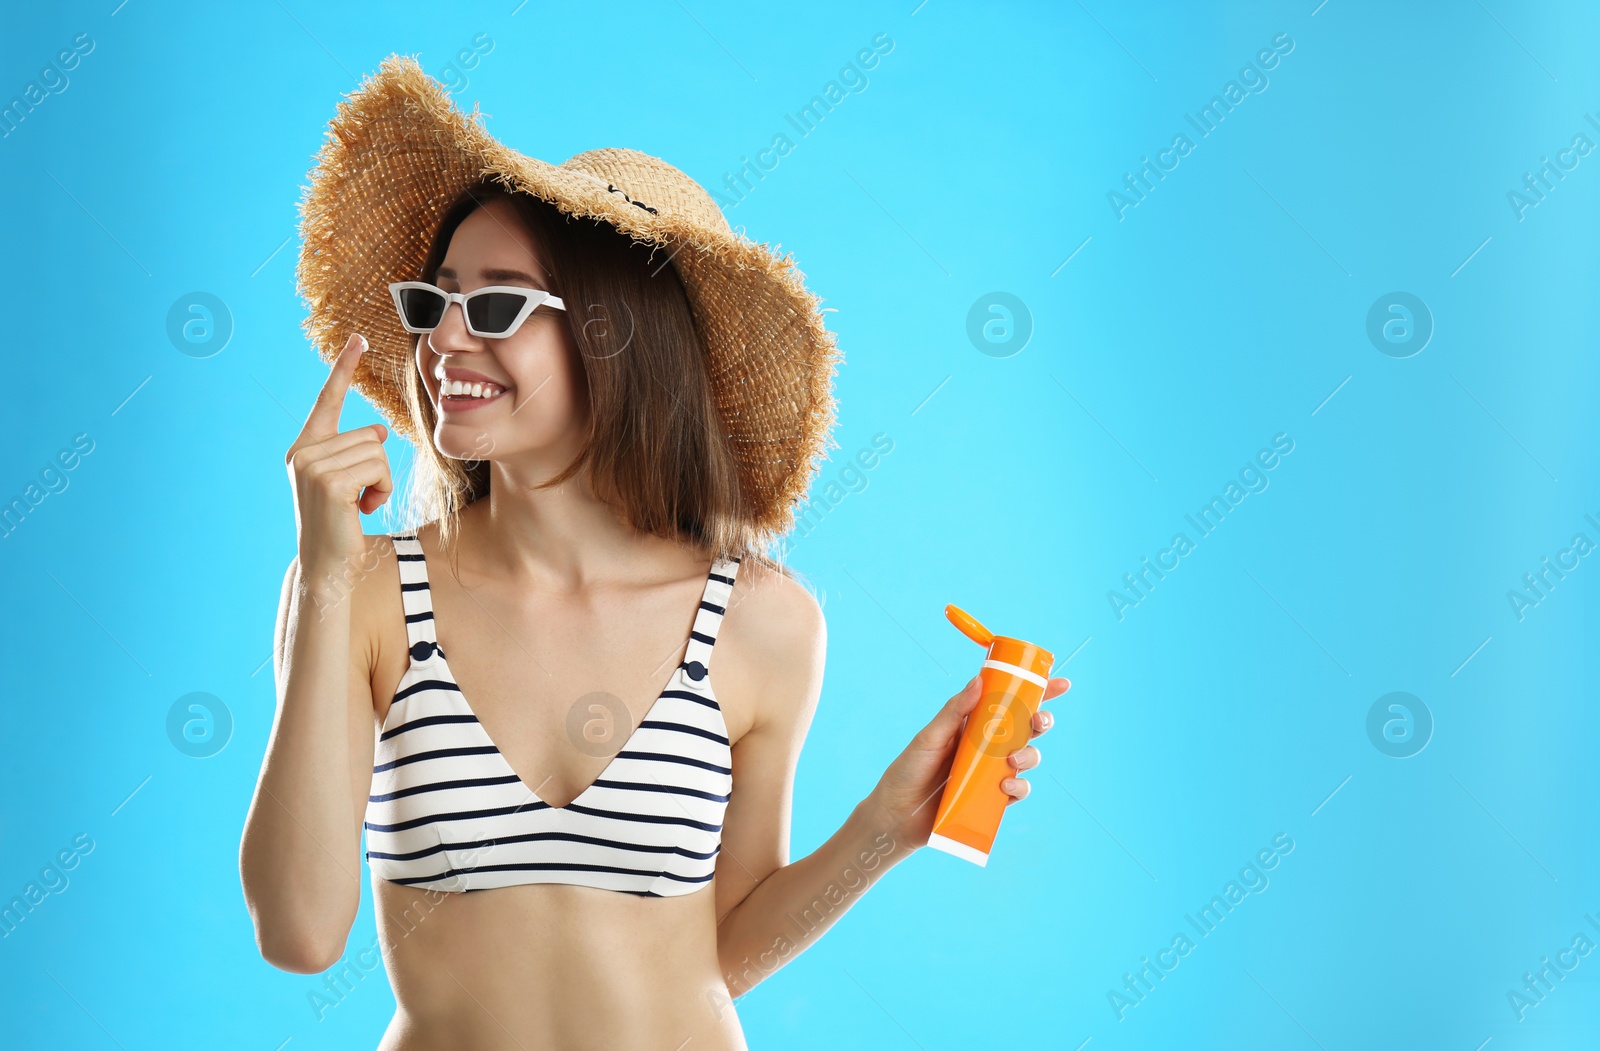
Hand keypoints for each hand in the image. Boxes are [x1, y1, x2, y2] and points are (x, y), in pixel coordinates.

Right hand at [284, 333, 392, 571]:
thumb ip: (356, 451)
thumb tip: (377, 430)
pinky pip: (377, 468)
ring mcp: (312, 467)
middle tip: (362, 495)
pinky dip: (382, 489)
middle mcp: (303, 452)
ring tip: (361, 502)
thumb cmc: (340, 523)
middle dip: (377, 467)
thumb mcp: (349, 480)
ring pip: (376, 452)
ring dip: (381, 480)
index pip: (327, 400)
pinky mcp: (330, 483)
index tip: (359, 338)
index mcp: (305, 447)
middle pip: (367, 435)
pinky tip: (363, 508)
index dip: (343, 368)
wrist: (328, 562)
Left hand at [864, 673, 1069, 851]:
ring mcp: (991, 772)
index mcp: (974, 725)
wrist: (896, 815)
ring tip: (1012, 760)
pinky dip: (1019, 788)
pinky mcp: (992, 799)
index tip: (1061, 683)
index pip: (1010, 703)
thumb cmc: (908, 770)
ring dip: (1030, 755)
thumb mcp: (929, 737)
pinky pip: (1018, 791)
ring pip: (1028, 758)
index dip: (1037, 691)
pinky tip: (1005, 788)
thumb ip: (954, 711)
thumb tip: (979, 679)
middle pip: (1026, 729)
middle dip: (1042, 721)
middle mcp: (987, 746)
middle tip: (1039, 721)